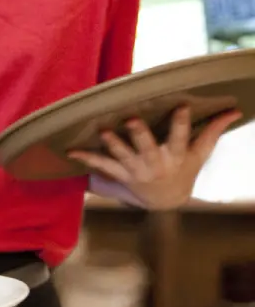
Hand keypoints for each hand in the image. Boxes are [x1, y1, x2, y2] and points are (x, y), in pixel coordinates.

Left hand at [69, 106, 241, 209]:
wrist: (165, 200)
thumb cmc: (183, 170)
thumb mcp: (199, 154)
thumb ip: (213, 131)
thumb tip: (235, 110)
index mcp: (176, 156)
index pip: (180, 137)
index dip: (181, 123)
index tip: (181, 105)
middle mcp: (155, 164)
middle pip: (148, 148)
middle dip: (140, 135)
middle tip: (131, 119)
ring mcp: (136, 170)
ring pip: (123, 157)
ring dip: (113, 144)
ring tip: (103, 131)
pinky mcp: (120, 174)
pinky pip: (101, 166)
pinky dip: (86, 158)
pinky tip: (70, 150)